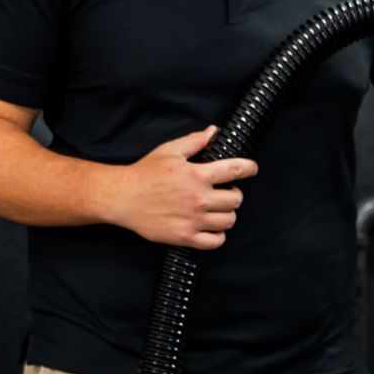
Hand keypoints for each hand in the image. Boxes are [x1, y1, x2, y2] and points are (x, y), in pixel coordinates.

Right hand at [102, 127, 257, 248]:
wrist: (122, 198)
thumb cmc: (145, 173)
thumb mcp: (169, 151)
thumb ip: (194, 141)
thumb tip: (213, 131)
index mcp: (196, 174)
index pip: (235, 170)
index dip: (249, 168)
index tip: (251, 169)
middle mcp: (198, 198)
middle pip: (236, 199)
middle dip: (234, 194)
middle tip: (224, 192)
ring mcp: (193, 219)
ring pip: (229, 220)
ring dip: (226, 214)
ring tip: (216, 209)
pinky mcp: (185, 236)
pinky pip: (216, 241)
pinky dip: (218, 235)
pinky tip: (210, 227)